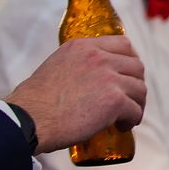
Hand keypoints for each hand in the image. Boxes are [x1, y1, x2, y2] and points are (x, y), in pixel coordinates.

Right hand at [7, 37, 145, 152]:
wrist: (29, 119)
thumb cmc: (35, 102)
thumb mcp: (56, 66)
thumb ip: (77, 65)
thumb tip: (90, 79)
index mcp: (83, 47)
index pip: (123, 43)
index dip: (130, 61)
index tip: (128, 75)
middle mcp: (98, 57)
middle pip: (136, 66)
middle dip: (136, 83)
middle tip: (129, 98)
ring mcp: (108, 78)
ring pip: (139, 88)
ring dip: (136, 103)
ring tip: (127, 115)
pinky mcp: (114, 100)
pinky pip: (135, 109)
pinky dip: (132, 119)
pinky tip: (122, 126)